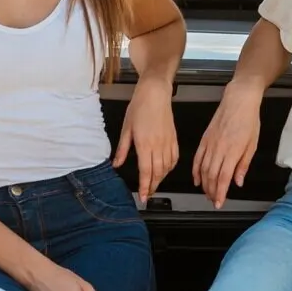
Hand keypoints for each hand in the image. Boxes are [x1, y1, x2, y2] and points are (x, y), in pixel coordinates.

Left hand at [113, 76, 178, 202]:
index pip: (145, 171)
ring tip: (155, 185)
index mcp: (144, 144)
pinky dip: (170, 167)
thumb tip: (117, 164)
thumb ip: (122, 149)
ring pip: (167, 167)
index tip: (143, 196)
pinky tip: (165, 170)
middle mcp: (158, 145)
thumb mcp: (126, 128)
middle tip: (148, 194)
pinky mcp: (174, 138)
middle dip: (153, 186)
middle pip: (157, 172)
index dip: (145, 186)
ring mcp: (168, 142)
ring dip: (161, 179)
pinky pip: (174, 158)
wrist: (155, 93)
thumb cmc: (140, 107)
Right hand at [192, 83, 261, 207]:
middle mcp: (219, 148)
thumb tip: (238, 181)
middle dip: (211, 191)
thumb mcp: (253, 144)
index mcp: (233, 151)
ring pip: (203, 169)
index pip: (224, 177)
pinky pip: (197, 158)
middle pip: (211, 176)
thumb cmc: (248, 120)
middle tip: (213, 200)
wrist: (239, 100)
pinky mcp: (205, 139)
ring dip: (204, 184)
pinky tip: (197, 179)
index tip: (219, 202)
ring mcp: (210, 144)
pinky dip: (195, 170)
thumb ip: (243, 165)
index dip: (220, 193)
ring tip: (207, 193)